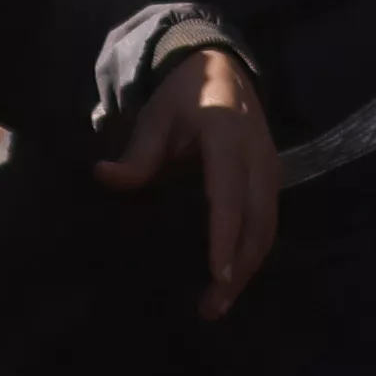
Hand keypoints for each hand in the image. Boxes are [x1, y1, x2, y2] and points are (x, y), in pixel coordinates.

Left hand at [94, 50, 278, 317]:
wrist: (223, 67)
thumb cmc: (183, 95)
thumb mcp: (155, 116)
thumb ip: (136, 153)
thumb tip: (102, 176)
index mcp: (227, 135)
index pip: (229, 195)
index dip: (224, 237)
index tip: (217, 276)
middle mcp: (257, 155)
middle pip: (257, 222)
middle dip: (238, 269)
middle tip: (211, 308)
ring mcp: (271, 168)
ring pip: (268, 228)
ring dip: (247, 269)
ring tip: (218, 304)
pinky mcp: (274, 179)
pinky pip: (268, 223)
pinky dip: (253, 255)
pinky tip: (231, 279)